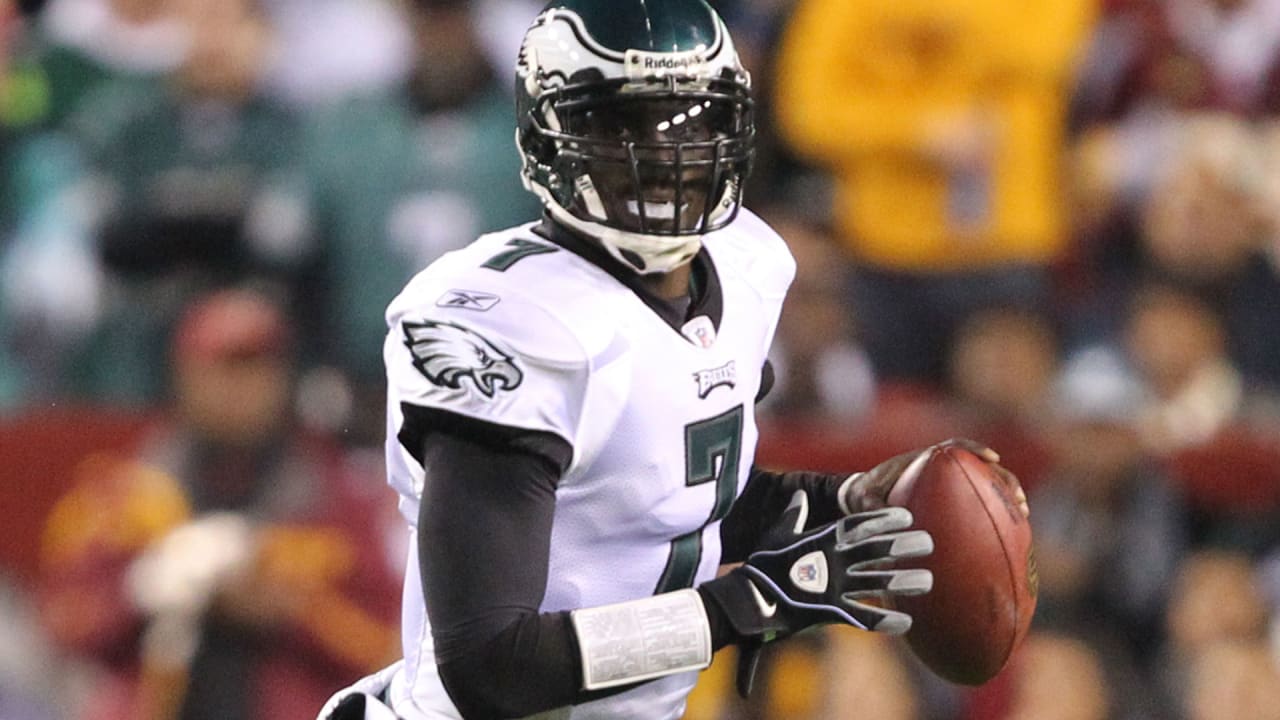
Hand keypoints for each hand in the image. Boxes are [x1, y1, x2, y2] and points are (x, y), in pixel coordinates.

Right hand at [699, 491, 932, 695]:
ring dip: (904, 582)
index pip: (860, 524)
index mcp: (822, 539)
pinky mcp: (831, 612)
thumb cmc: (763, 565)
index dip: (885, 519)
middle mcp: (833, 561)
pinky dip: (886, 621)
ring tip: (928, 582)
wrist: (749, 599)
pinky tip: (908, 623)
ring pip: (877, 582)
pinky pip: (864, 618)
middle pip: (877, 550)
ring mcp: (834, 586)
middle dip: (904, 545)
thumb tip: (798, 496)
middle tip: (928, 543)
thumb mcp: (778, 535)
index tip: (907, 516)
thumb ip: (793, 515)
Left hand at [845, 438, 1028, 518]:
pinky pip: (977, 503)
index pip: (953, 447)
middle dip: (1003, 477)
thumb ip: (873, 506)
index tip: (992, 457)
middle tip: (1018, 497)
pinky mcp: (950, 501)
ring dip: (1005, 495)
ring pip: (985, 485)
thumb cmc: (864, 493)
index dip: (974, 449)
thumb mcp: (864, 498)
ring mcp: (948, 485)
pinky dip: (993, 513)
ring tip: (1023, 514)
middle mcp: (940, 470)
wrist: (862, 497)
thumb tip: (889, 521)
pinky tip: (1007, 534)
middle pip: (980, 466)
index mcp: (923, 460)